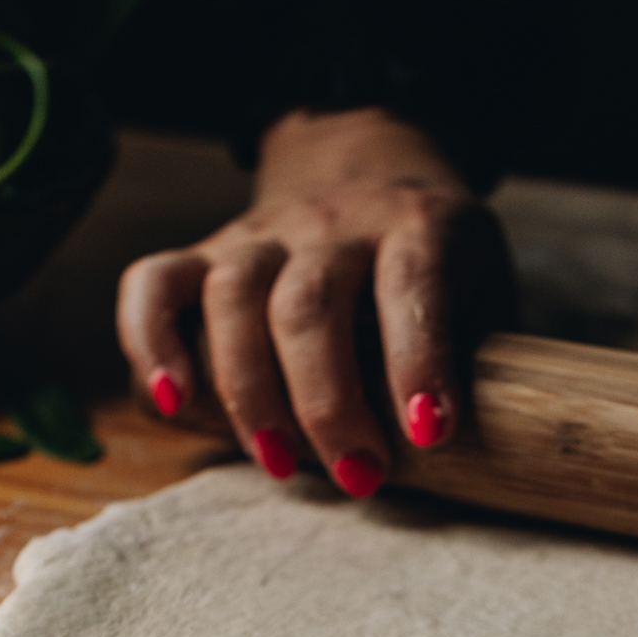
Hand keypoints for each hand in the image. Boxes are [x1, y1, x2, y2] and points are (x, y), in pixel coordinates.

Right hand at [116, 107, 512, 494]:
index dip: (418, 360)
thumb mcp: (486, 286)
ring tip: (278, 464)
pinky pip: (155, 282)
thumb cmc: (438, 260)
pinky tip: (170, 402)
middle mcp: (336, 222)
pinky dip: (150, 341)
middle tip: (358, 476)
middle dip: (327, 402)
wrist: (371, 159)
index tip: (428, 435)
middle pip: (309, 303)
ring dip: (249, 390)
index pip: (414, 284)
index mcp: (421, 225)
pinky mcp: (208, 251)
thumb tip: (484, 457)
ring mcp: (265, 233)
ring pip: (235, 296)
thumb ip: (482, 352)